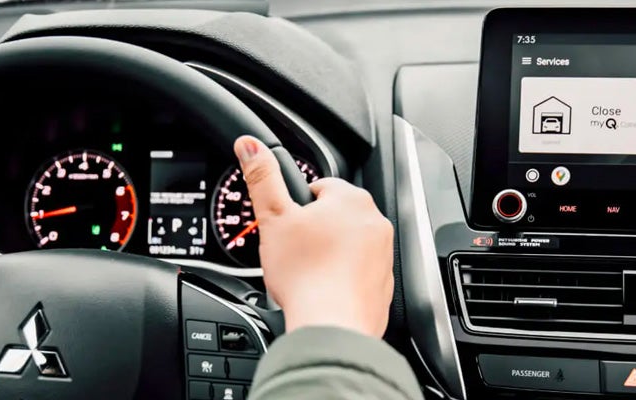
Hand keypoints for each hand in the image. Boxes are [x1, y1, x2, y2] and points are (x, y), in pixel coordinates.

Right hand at [234, 136, 393, 337]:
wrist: (332, 324)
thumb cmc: (306, 274)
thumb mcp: (274, 218)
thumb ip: (262, 177)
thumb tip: (251, 145)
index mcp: (351, 199)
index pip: (321, 187)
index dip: (298, 206)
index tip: (289, 225)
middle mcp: (375, 222)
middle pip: (335, 216)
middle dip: (315, 230)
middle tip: (294, 251)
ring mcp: (384, 253)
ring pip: (348, 244)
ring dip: (329, 253)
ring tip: (308, 271)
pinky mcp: (383, 281)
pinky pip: (359, 271)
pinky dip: (343, 277)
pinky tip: (325, 288)